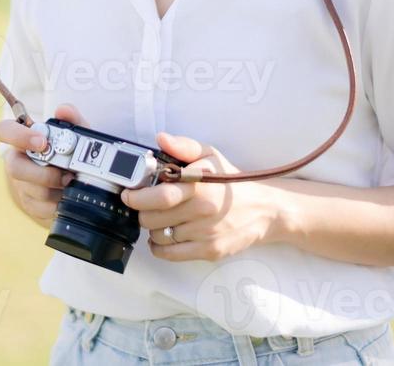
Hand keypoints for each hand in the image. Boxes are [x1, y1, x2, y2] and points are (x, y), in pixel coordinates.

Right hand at [0, 103, 87, 227]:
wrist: (75, 182)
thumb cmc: (71, 154)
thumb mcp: (77, 136)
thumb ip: (73, 120)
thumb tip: (63, 110)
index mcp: (24, 139)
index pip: (4, 130)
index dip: (19, 136)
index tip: (43, 142)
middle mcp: (17, 161)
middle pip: (14, 168)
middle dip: (43, 173)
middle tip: (67, 174)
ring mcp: (21, 184)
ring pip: (32, 190)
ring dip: (56, 189)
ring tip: (73, 184)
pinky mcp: (30, 204)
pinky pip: (40, 208)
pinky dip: (58, 204)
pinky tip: (68, 197)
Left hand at [120, 131, 276, 262]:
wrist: (265, 209)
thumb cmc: (233, 182)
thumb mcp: (211, 155)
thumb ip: (184, 147)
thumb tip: (161, 138)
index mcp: (200, 186)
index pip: (159, 196)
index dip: (136, 197)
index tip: (129, 194)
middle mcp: (202, 212)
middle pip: (152, 219)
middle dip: (142, 211)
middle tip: (146, 205)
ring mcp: (205, 234)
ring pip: (158, 236)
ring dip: (152, 228)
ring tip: (160, 218)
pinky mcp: (209, 251)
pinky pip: (171, 254)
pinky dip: (159, 246)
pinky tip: (164, 235)